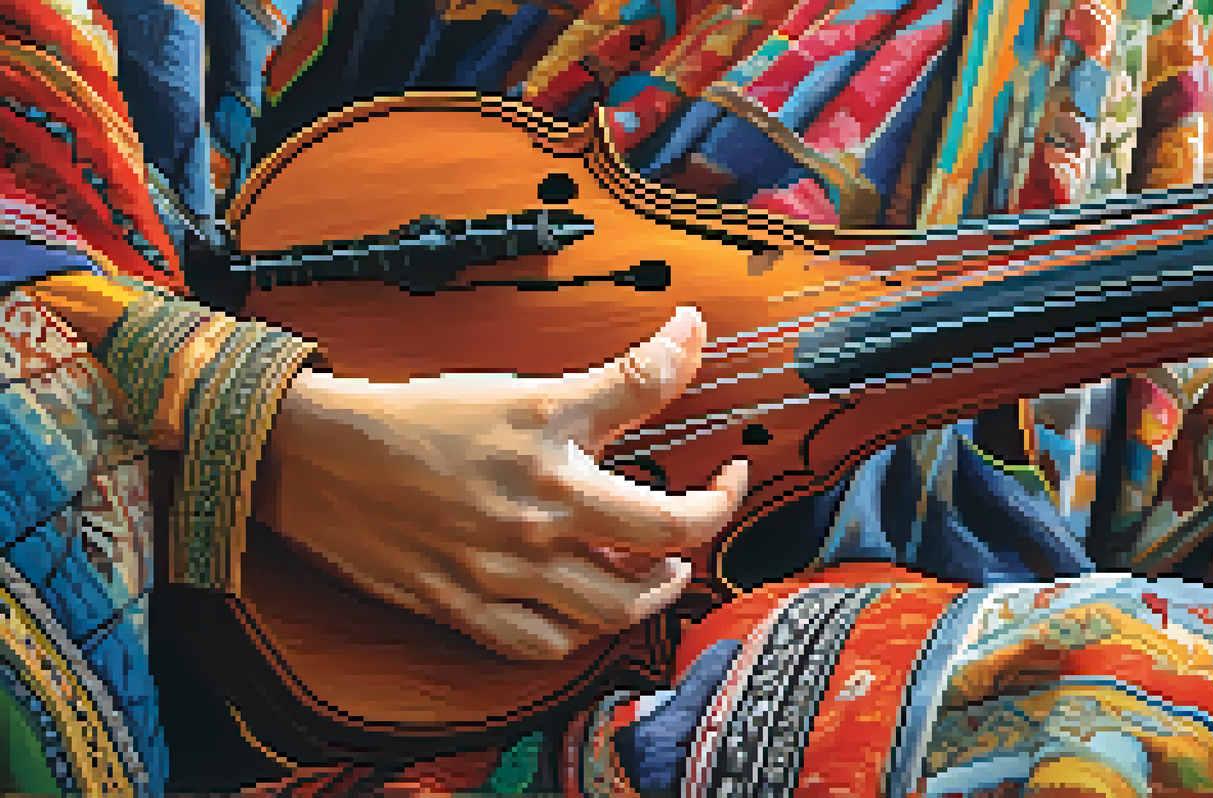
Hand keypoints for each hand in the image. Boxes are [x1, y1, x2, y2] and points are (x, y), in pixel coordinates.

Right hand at [254, 306, 749, 660]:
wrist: (320, 456)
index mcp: (556, 458)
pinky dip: (578, 633)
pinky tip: (587, 607)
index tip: (733, 471)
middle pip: (662, 544)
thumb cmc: (422, 418)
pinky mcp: (466, 607)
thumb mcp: (527, 389)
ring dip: (651, 590)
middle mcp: (538, 520)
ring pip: (610, 607)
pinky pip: (542, 644)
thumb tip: (690, 331)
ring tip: (659, 568)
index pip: (673, 483)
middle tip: (705, 515)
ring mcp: (503, 572)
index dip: (725, 483)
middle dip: (704, 529)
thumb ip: (620, 379)